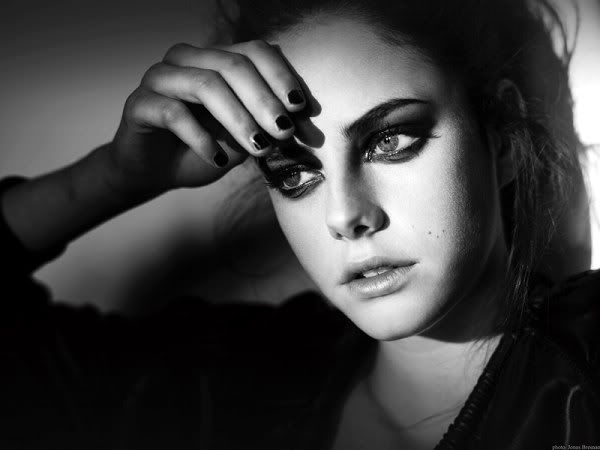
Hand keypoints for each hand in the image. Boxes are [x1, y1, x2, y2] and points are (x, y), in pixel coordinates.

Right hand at [106, 40, 305, 195]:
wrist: (156, 173)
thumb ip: (267, 125)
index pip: (253, 51)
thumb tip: (304, 124)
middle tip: (284, 131)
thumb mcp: (244, 138)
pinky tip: (216, 159)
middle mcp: (187, 60)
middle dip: (264, 100)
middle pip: (232, 65)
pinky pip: (174, 113)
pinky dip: (201, 138)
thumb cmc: (204, 150)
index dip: (280, 76)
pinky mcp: (139, 103)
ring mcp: (160, 78)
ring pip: (206, 85)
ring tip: (258, 148)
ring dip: (238, 119)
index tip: (300, 108)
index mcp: (215, 59)